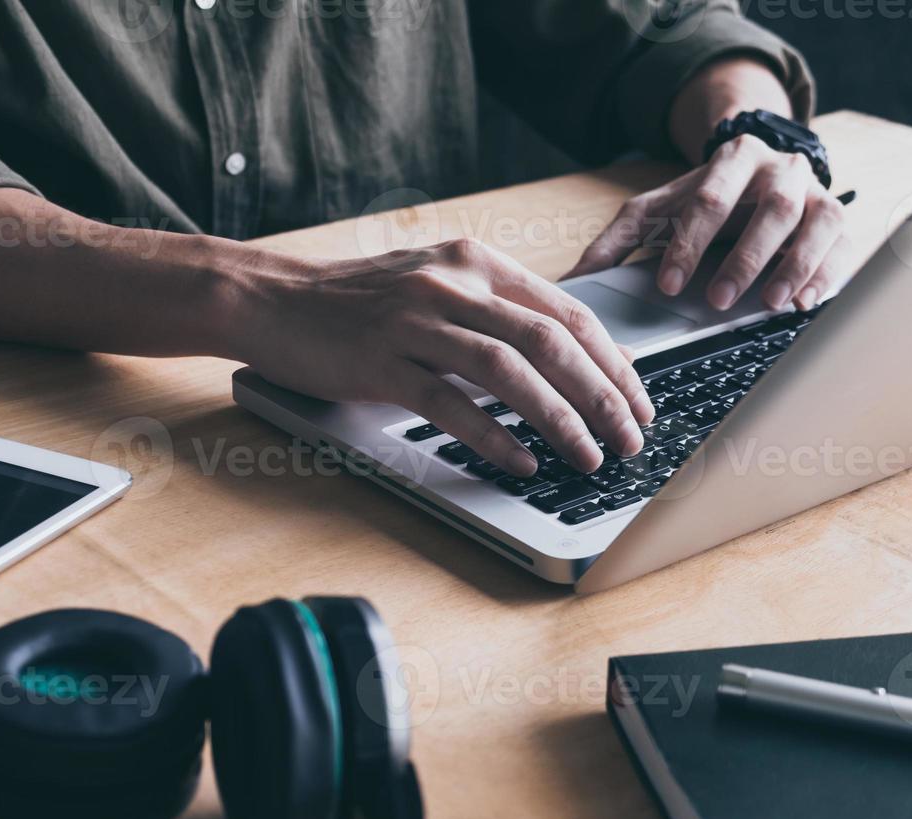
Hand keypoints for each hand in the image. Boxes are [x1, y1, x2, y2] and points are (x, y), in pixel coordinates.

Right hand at [234, 238, 653, 476]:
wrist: (273, 298)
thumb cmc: (358, 300)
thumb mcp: (437, 283)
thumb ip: (497, 309)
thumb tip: (569, 354)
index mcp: (476, 262)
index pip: (568, 311)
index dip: (614, 360)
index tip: (639, 400)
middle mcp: (453, 284)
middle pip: (551, 341)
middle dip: (603, 396)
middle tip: (631, 439)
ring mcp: (416, 321)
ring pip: (511, 372)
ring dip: (560, 420)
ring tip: (590, 457)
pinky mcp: (381, 362)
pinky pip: (451, 404)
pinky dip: (494, 437)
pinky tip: (523, 462)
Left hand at [567, 135, 854, 312]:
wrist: (761, 169)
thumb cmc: (705, 199)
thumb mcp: (658, 209)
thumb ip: (618, 240)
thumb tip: (573, 281)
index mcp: (730, 159)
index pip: (709, 200)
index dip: (689, 243)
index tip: (670, 284)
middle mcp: (778, 168)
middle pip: (770, 206)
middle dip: (745, 256)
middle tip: (718, 299)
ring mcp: (814, 191)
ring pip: (815, 220)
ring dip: (795, 264)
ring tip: (772, 303)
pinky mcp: (837, 220)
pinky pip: (842, 243)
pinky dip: (825, 274)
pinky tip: (805, 302)